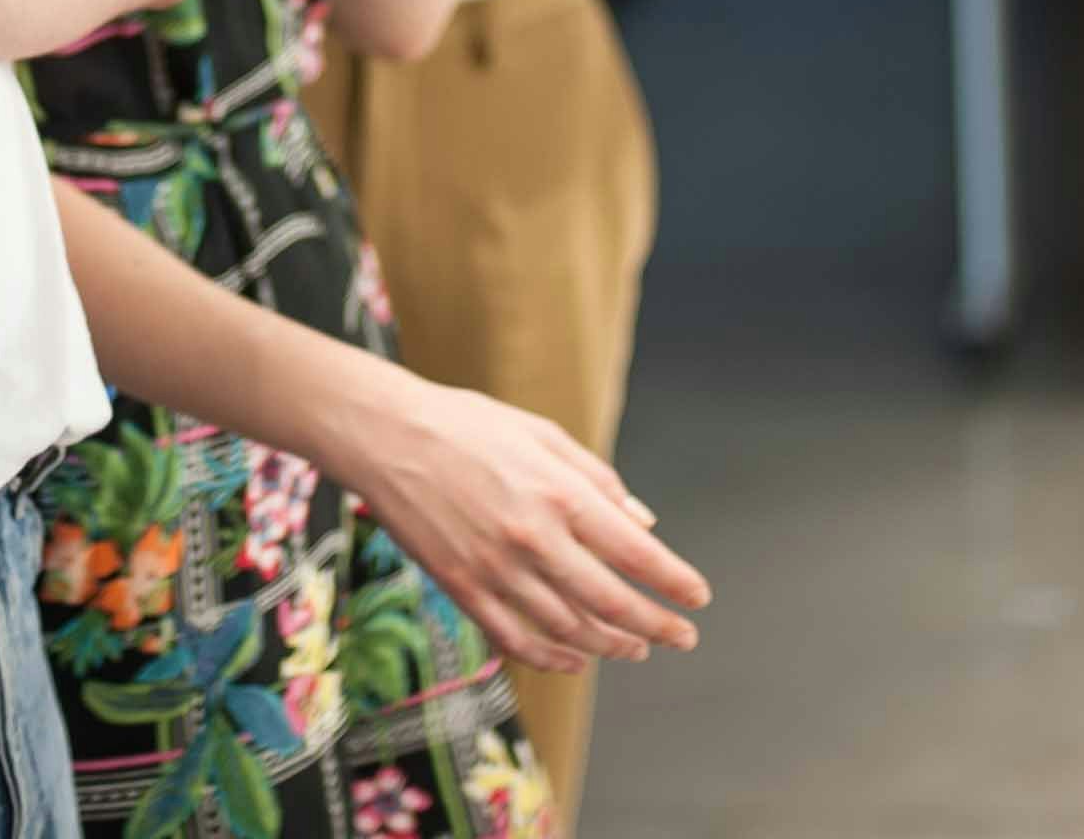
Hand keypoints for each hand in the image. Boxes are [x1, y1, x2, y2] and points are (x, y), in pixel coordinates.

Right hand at [339, 374, 707, 674]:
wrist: (385, 435)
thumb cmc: (466, 424)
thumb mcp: (541, 433)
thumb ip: (598, 480)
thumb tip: (645, 525)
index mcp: (559, 492)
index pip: (635, 553)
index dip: (674, 581)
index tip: (698, 597)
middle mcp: (533, 537)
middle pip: (610, 601)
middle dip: (656, 624)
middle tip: (683, 636)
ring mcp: (495, 568)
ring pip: (568, 628)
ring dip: (611, 644)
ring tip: (637, 646)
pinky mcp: (463, 588)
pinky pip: (516, 639)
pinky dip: (552, 658)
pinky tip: (575, 659)